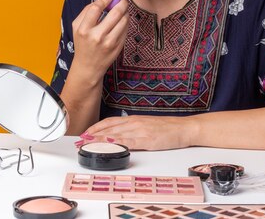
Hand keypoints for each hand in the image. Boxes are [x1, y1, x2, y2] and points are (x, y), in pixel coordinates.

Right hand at [70, 0, 128, 82]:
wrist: (88, 67)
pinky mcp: (119, 46)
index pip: (96, 8)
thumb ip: (86, 11)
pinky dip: (125, 21)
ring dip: (125, 11)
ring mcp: (110, 43)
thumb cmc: (82, 44)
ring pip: (124, 20)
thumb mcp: (76, 27)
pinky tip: (121, 20)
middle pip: (115, 13)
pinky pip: (126, 28)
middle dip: (121, 2)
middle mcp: (97, 36)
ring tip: (122, 9)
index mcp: (84, 30)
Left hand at [75, 115, 196, 150]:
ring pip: (115, 134)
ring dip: (100, 139)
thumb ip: (134, 130)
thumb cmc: (168, 128)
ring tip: (87, 144)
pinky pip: (129, 141)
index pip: (110, 122)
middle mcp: (135, 123)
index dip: (96, 128)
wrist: (184, 128)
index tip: (85, 133)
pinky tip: (108, 144)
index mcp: (134, 119)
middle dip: (93, 134)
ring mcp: (140, 130)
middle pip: (109, 128)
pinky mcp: (147, 139)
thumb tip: (121, 136)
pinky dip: (116, 143)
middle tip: (80, 141)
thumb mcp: (147, 126)